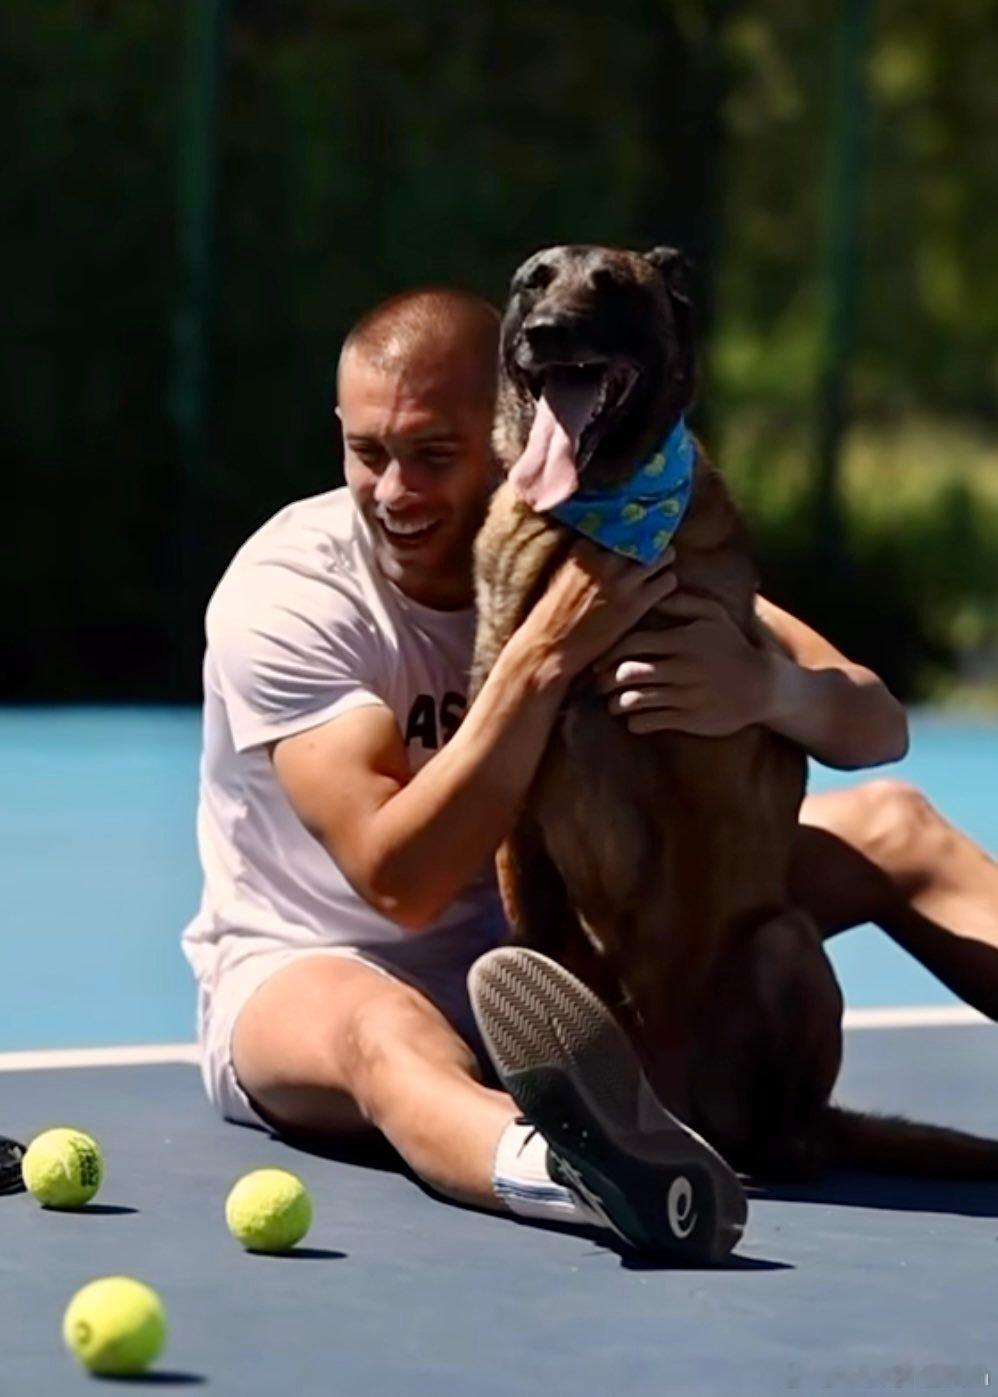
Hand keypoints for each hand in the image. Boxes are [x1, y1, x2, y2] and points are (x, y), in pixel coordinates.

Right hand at [524, 541, 677, 681]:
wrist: (552, 647)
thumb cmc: (553, 612)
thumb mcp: (563, 571)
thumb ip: (586, 553)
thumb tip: (607, 541)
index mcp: (585, 548)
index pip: (619, 522)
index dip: (630, 527)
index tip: (633, 530)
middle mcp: (606, 559)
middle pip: (645, 534)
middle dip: (650, 541)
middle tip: (649, 551)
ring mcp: (624, 580)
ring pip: (663, 555)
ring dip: (662, 561)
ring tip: (655, 570)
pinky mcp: (637, 603)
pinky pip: (668, 581)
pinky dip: (665, 583)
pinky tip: (655, 591)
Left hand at [593, 591, 773, 735]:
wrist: (762, 686)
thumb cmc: (732, 647)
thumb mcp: (713, 616)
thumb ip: (681, 603)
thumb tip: (650, 595)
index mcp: (682, 641)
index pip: (633, 644)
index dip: (610, 653)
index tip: (600, 661)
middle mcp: (681, 668)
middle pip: (628, 673)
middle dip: (606, 680)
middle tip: (599, 684)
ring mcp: (685, 695)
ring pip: (636, 700)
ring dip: (616, 704)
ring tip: (613, 704)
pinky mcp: (689, 719)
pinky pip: (650, 722)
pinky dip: (636, 721)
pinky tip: (635, 718)